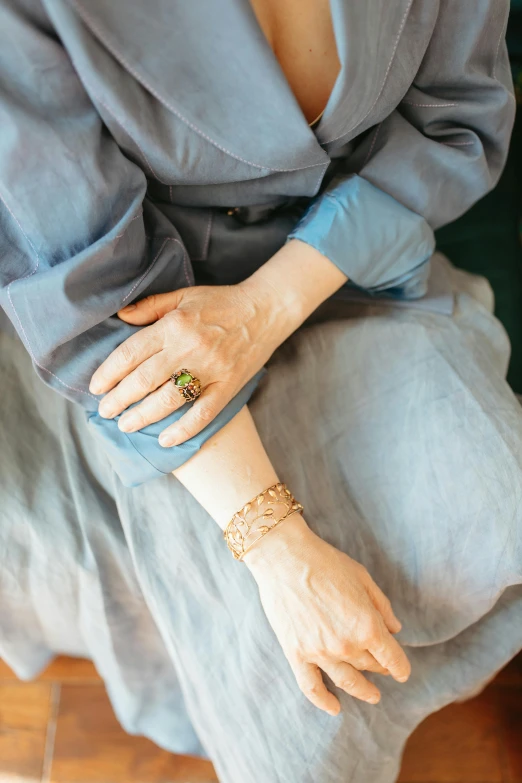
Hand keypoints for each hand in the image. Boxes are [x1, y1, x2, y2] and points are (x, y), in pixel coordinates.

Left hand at [89, 281, 293, 446]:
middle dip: (119, 400)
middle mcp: (189, 348)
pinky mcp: (229, 385)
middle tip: (104, 412)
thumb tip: (120, 317)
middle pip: (144, 380)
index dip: (108, 373)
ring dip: (143, 417)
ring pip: (169, 400)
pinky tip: (165, 440)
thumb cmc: (221, 302)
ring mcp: (210, 369)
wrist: (265, 309)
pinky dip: (183, 429)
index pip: (131, 353)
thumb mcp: (183, 295)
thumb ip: (150, 306)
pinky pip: (203, 413)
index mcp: (174, 325)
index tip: (96, 388)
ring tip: (126, 425)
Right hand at [244, 514, 409, 715]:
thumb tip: (395, 630)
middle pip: (370, 666)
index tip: (402, 672)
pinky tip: (335, 708)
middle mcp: (346, 645)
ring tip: (372, 696)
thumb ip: (382, 606)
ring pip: (347, 682)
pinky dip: (324, 702)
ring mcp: (320, 652)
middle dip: (380, 668)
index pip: (392, 658)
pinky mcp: (296, 654)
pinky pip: (312, 688)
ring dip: (362, 691)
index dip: (401, 667)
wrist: (285, 558)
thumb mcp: (363, 578)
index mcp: (367, 626)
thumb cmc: (326, 562)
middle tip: (383, 668)